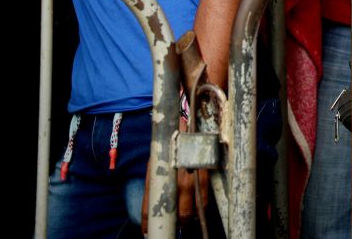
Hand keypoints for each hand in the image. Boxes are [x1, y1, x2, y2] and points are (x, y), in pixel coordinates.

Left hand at [140, 117, 208, 232]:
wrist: (188, 123)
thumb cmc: (172, 145)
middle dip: (175, 222)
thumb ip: (156, 180)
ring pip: (189, 211)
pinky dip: (200, 208)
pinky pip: (203, 201)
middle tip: (175, 224)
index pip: (149, 207)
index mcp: (156, 176)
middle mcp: (173, 180)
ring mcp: (190, 178)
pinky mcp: (205, 174)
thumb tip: (152, 205)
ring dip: (188, 218)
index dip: (147, 223)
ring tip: (186, 219)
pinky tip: (197, 210)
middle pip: (174, 213)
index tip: (146, 231)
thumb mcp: (157, 161)